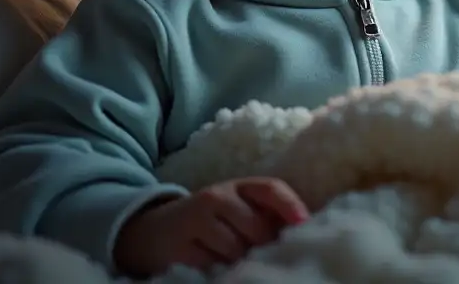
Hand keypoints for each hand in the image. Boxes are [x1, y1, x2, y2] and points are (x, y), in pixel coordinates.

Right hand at [113, 177, 308, 276]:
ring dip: (243, 262)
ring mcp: (195, 221)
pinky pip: (211, 266)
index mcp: (237, 186)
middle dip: (266, 246)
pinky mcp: (179, 248)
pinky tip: (220, 271)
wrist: (152, 231)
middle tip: (269, 257)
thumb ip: (266, 213)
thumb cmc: (209, 220)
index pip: (270, 188)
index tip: (305, 225)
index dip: (291, 206)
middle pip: (256, 226)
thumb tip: (303, 227)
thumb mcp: (236, 208)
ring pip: (235, 250)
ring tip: (242, 264)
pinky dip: (220, 271)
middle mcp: (216, 197)